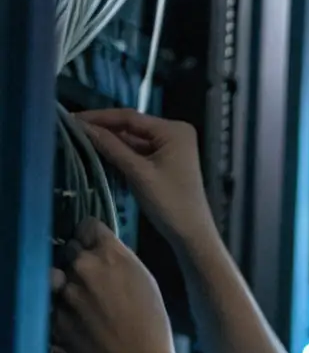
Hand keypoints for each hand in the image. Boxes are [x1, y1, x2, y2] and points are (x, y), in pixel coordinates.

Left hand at [50, 220, 177, 352]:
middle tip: (94, 282)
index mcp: (110, 254)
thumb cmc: (152, 329)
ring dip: (65, 284)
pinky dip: (63, 311)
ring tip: (82, 303)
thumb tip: (105, 256)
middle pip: (70, 249)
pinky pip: (53, 303)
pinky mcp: (55, 316)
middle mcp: (83, 267)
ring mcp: (66, 292)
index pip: (87, 226)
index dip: (91, 237)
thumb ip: (120, 263)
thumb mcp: (146, 283)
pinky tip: (82, 325)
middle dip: (79, 262)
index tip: (93, 247)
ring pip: (56, 275)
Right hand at [75, 109, 215, 250]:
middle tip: (72, 130)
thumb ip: (111, 147)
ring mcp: (171, 148)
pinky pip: (139, 153)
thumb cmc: (169, 204)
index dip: (100, 117)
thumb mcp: (138, 173)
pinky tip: (99, 154)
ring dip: (110, 143)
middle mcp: (174, 133)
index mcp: (173, 130)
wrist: (192, 235)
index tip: (73, 118)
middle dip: (104, 130)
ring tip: (79, 140)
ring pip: (134, 140)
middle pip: (132, 127)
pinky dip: (121, 155)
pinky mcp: (166, 162)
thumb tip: (83, 127)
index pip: (130, 117)